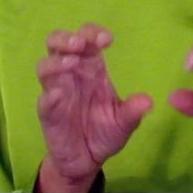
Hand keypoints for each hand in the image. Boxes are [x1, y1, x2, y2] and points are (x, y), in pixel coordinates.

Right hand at [36, 24, 152, 191]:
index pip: (87, 40)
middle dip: (66, 38)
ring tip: (72, 63)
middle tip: (79, 43)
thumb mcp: (124, 122)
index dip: (93, 33)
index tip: (107, 40)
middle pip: (58, 43)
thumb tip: (148, 101)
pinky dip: (50, 95)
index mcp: (92, 68)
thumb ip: (133, 111)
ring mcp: (57, 91)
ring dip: (56, 61)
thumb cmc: (105, 132)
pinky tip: (59, 95)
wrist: (88, 160)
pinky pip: (44, 99)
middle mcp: (72, 74)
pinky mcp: (48, 113)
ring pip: (45, 66)